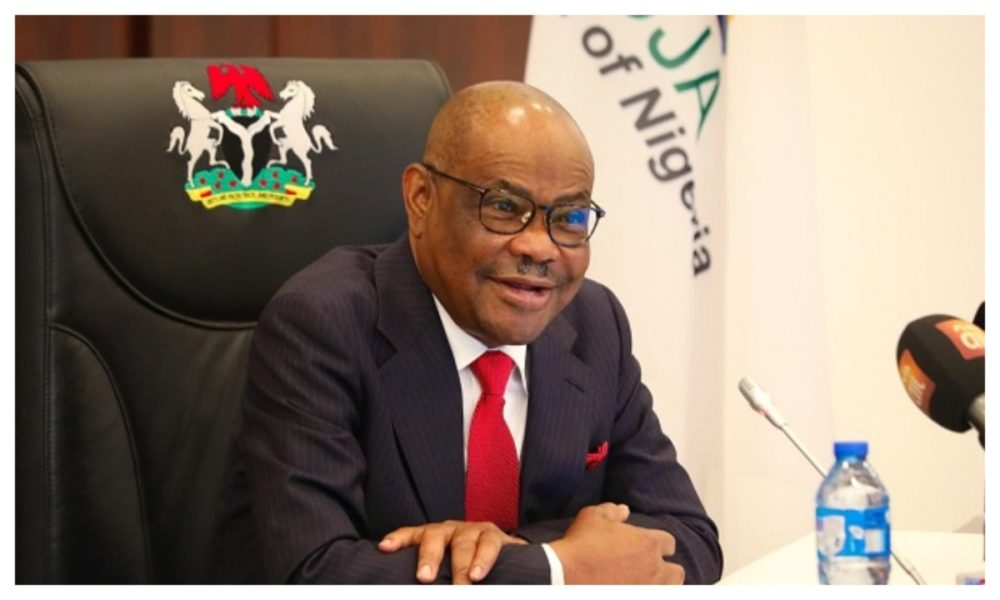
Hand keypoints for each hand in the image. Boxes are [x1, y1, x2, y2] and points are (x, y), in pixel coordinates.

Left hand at [378, 520, 527, 583]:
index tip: (384, 548)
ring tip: (463, 582)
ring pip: (463, 542)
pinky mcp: (494, 535)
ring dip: (462, 564)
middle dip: (429, 556)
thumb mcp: (444, 565)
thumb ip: (432, 575)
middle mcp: (450, 530)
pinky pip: (488, 544)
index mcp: (433, 536)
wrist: (503, 553)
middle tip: (424, 578)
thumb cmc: (465, 562)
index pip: (411, 534)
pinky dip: (483, 559)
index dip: (398, 539)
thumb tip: (406, 590)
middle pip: (434, 536)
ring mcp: (472, 530)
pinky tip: (478, 574)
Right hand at [549, 503, 684, 583]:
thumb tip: (624, 510)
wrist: (566, 574)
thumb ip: (613, 511)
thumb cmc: (581, 543)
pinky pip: (652, 598)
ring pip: (669, 590)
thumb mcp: (594, 517)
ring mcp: (647, 590)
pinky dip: (647, 593)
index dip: (660, 544)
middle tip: (652, 570)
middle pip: (677, 573)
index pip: (669, 543)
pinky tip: (635, 590)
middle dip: (668, 570)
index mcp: (649, 543)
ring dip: (661, 586)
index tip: (649, 546)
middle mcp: (654, 569)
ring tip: (647, 584)